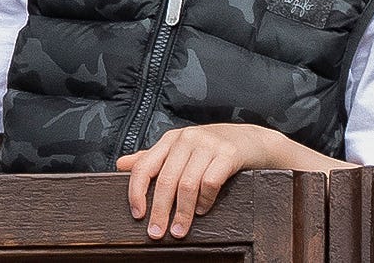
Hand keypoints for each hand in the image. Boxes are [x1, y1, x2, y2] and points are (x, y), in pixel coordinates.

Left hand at [118, 123, 285, 238]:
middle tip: (157, 233)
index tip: (137, 215)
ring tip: (180, 230)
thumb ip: (152, 158)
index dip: (137, 191)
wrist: (252, 140)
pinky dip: (205, 200)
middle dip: (160, 210)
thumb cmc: (212, 149)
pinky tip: (203, 211)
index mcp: (169, 140)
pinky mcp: (228, 154)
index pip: (144, 166)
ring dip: (182, 212)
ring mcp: (207, 145)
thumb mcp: (180, 150)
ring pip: (187, 184)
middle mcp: (185, 139)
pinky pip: (211, 181)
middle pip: (166, 179)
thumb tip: (120, 165)